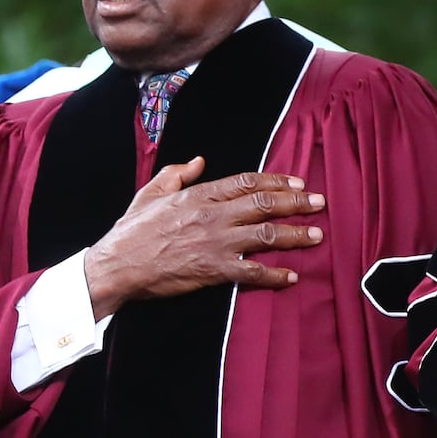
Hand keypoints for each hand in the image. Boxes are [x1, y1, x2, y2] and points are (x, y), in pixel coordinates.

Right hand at [84, 156, 325, 318]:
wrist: (116, 266)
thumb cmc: (132, 231)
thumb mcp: (151, 192)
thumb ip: (177, 174)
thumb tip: (198, 161)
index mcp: (200, 194)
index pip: (248, 182)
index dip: (277, 181)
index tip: (298, 182)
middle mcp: (213, 215)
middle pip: (265, 204)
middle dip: (298, 203)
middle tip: (320, 203)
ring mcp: (215, 243)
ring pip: (265, 234)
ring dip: (294, 235)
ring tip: (316, 235)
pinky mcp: (213, 270)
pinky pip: (251, 271)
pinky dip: (274, 275)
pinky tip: (291, 276)